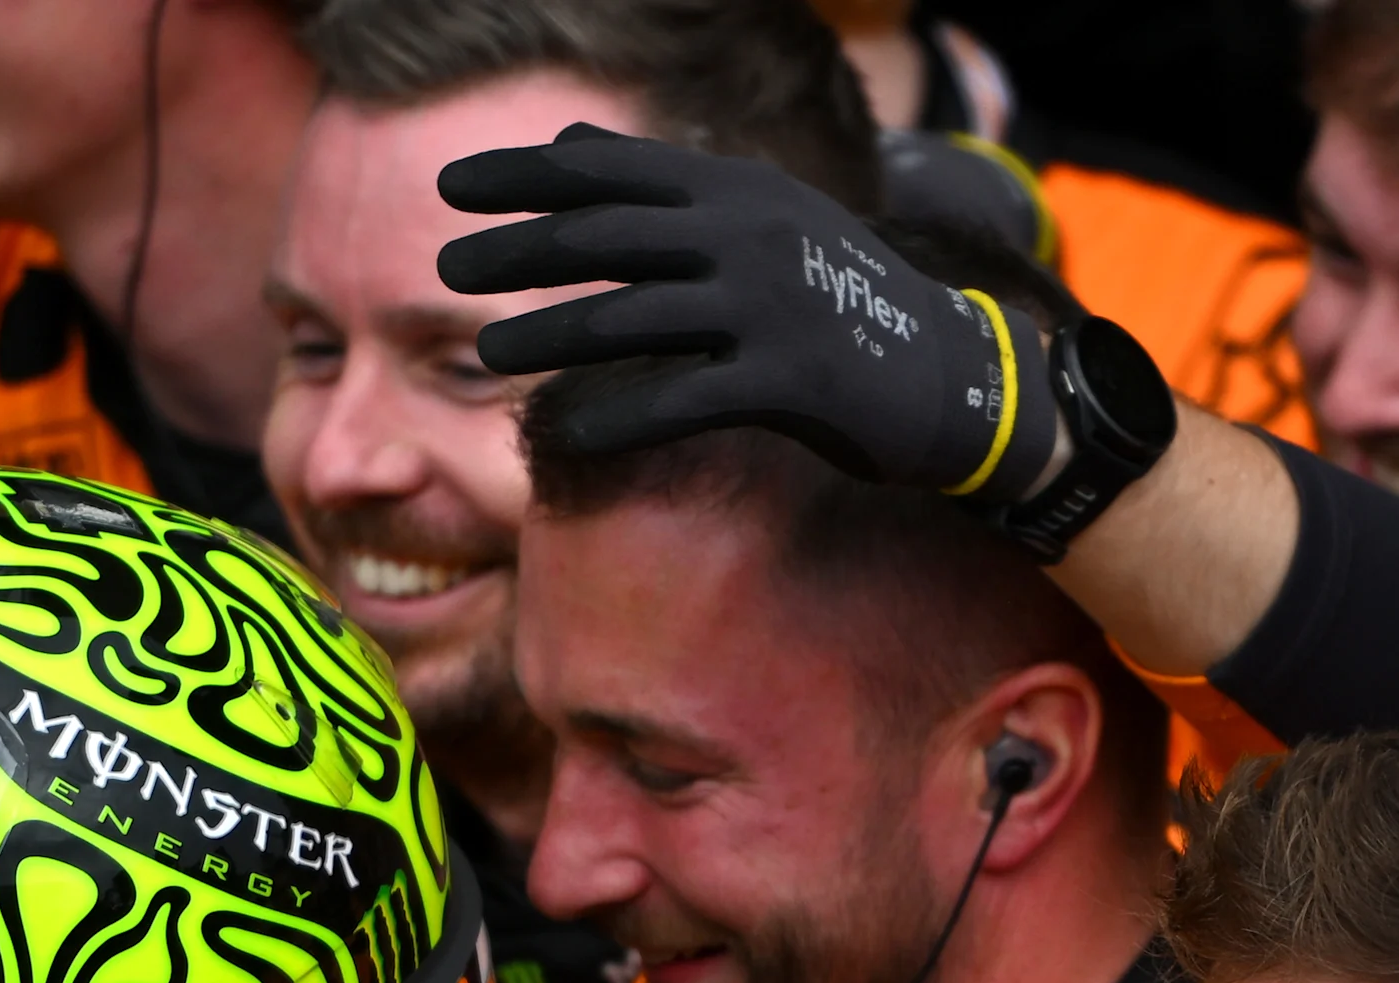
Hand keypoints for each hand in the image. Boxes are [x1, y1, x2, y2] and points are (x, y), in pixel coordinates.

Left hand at [437, 124, 1057, 500]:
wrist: (952, 372)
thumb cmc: (837, 297)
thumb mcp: (762, 216)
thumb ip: (667, 182)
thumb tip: (573, 136)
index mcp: (738, 188)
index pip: (612, 170)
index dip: (527, 176)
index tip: (451, 190)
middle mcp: (750, 233)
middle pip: (609, 237)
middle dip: (520, 252)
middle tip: (446, 270)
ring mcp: (770, 305)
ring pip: (632, 317)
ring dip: (549, 336)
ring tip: (483, 356)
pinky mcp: (789, 380)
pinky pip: (681, 399)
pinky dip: (614, 416)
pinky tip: (563, 430)